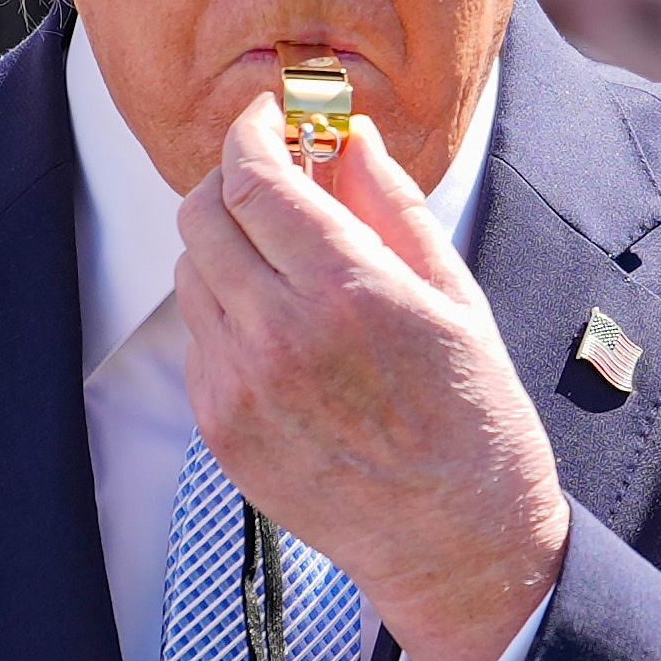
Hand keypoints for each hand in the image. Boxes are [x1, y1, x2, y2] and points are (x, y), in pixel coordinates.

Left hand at [178, 96, 570, 660]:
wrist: (454, 542)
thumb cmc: (471, 419)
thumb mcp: (454, 296)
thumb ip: (392, 208)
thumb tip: (349, 139)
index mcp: (346, 292)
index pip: (253, 178)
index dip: (251, 132)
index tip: (265, 119)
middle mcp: (279, 336)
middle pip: (201, 215)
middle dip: (231, 181)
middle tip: (272, 181)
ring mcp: (240, 387)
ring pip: (189, 273)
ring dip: (226, 248)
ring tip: (287, 266)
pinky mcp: (220, 429)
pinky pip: (197, 338)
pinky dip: (226, 313)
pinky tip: (283, 333)